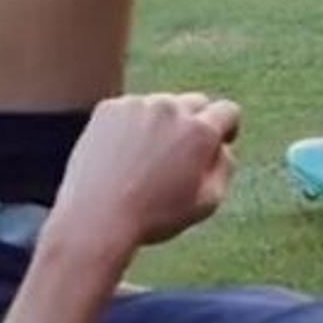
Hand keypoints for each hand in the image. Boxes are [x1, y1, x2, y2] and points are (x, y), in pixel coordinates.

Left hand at [49, 92, 239, 253]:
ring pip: (160, 106)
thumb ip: (225, 166)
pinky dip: (129, 126)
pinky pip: (129, 111)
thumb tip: (222, 145)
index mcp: (200, 131)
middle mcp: (172, 109)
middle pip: (195, 103)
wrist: (95, 218)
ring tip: (142, 160)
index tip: (212, 145)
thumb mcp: (207, 202)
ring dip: (159, 123)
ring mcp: (138, 105)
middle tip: (176, 155)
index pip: (227, 111)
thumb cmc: (154, 217)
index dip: (225, 129)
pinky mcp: (109, 109)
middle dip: (192, 123)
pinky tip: (120, 155)